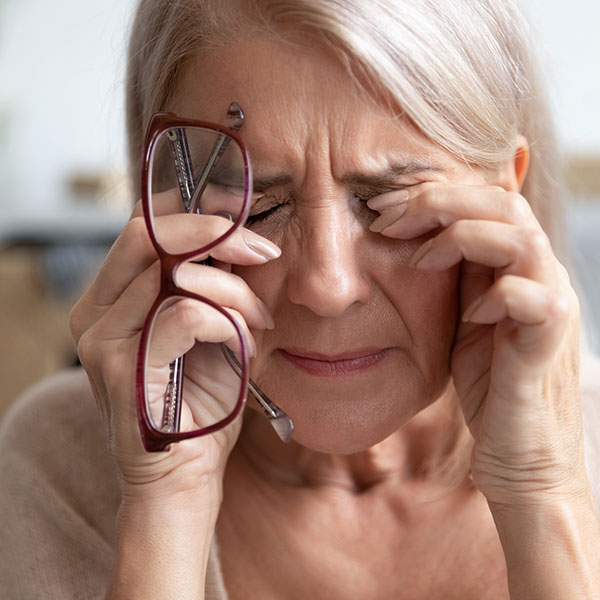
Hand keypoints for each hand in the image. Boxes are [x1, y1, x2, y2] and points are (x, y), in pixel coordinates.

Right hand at [69, 196, 279, 502]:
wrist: (184, 478)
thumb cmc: (200, 403)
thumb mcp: (210, 331)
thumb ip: (211, 286)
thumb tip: (239, 238)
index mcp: (112, 299)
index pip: (144, 226)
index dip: (196, 214)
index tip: (245, 225)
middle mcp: (95, 313)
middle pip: (148, 233)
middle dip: (217, 234)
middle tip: (263, 253)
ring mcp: (102, 340)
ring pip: (175, 274)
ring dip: (234, 291)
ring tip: (259, 320)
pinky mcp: (123, 369)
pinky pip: (187, 315)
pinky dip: (228, 322)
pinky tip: (244, 345)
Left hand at [369, 182, 583, 505]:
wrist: (519, 452)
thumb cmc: (488, 384)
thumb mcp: (462, 318)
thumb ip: (456, 277)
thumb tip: (418, 235)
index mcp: (518, 265)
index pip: (485, 200)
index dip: (432, 194)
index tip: (381, 206)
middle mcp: (542, 275)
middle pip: (503, 203)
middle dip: (437, 202)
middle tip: (386, 217)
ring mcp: (551, 306)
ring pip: (520, 238)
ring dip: (459, 238)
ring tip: (417, 260)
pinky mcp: (549, 343)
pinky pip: (534, 300)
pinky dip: (496, 296)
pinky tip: (467, 315)